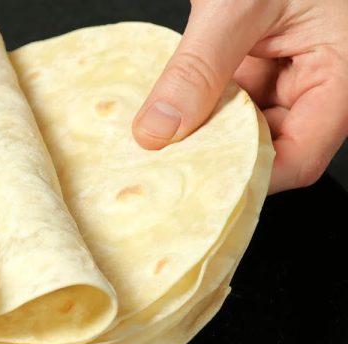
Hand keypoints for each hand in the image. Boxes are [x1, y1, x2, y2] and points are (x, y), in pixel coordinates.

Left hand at [132, 0, 347, 193]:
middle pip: (271, 146)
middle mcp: (321, 81)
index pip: (301, 157)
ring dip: (205, 128)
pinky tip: (169, 108)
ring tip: (160, 137)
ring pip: (246, 125)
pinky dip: (203, 103)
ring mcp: (292, 73)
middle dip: (218, 153)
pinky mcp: (266, 62)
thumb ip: (199, 67)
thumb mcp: (240, 4)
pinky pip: (234, 97)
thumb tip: (157, 131)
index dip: (250, 177)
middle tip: (163, 164)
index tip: (195, 184)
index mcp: (341, 73)